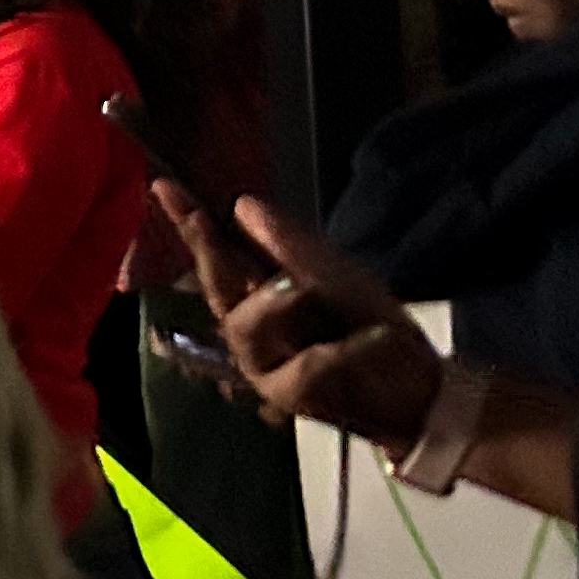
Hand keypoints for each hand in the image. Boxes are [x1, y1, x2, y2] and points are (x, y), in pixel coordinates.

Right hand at [154, 183, 443, 445]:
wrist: (414, 386)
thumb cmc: (369, 327)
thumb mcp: (337, 273)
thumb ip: (290, 244)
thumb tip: (241, 205)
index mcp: (257, 290)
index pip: (215, 252)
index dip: (188, 221)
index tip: (164, 186)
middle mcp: (249, 324)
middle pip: (215, 284)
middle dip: (206, 250)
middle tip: (204, 219)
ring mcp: (262, 361)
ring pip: (246, 324)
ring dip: (275, 302)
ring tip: (305, 289)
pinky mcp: (288, 392)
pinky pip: (310, 362)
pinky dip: (352, 347)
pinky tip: (385, 335)